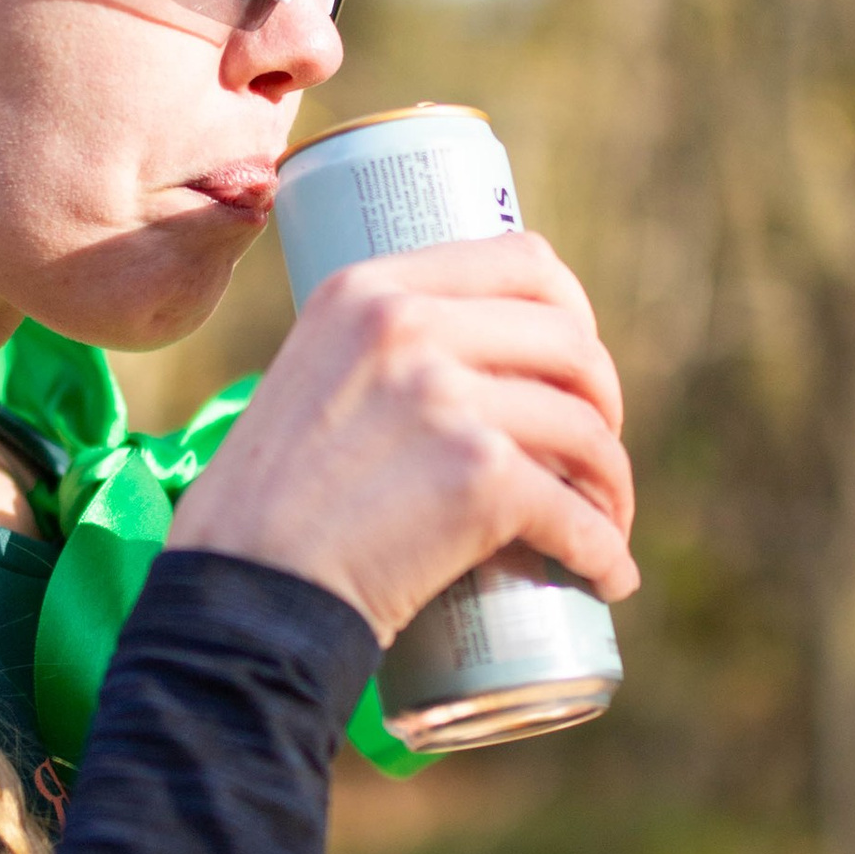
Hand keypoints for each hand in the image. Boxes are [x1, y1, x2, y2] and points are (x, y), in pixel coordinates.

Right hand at [166, 235, 636, 639]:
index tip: (575, 367)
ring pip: (585, 430)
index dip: (573, 312)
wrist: (243, 594)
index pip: (520, 259)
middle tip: (593, 457)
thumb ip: (371, 358)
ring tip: (603, 523)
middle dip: (603, 403)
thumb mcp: (305, 383)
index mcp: (366, 289)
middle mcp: (409, 326)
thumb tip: (464, 371)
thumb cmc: (263, 512)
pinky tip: (611, 575)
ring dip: (611, 485)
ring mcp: (447, 397)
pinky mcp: (479, 476)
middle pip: (569, 342)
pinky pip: (578, 512)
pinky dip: (606, 552)